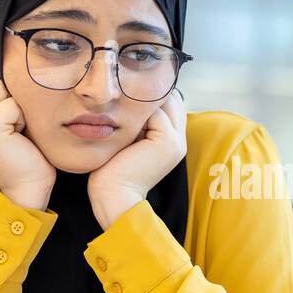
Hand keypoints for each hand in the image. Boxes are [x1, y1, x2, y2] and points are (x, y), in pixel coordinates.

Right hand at [0, 67, 55, 209]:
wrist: (26, 186)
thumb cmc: (21, 151)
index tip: (5, 117)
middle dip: (9, 97)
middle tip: (12, 125)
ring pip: (0, 88)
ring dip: (17, 108)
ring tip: (16, 131)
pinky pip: (11, 103)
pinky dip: (22, 117)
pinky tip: (19, 136)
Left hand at [88, 89, 187, 228]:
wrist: (113, 195)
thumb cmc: (113, 171)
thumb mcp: (129, 141)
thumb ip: (138, 123)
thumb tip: (132, 97)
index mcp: (173, 143)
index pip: (171, 106)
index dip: (152, 100)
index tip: (128, 102)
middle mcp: (180, 141)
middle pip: (172, 100)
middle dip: (150, 97)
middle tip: (125, 101)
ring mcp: (176, 141)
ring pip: (165, 102)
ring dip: (142, 104)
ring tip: (122, 116)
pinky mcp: (167, 140)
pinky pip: (155, 112)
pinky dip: (137, 113)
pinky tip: (122, 125)